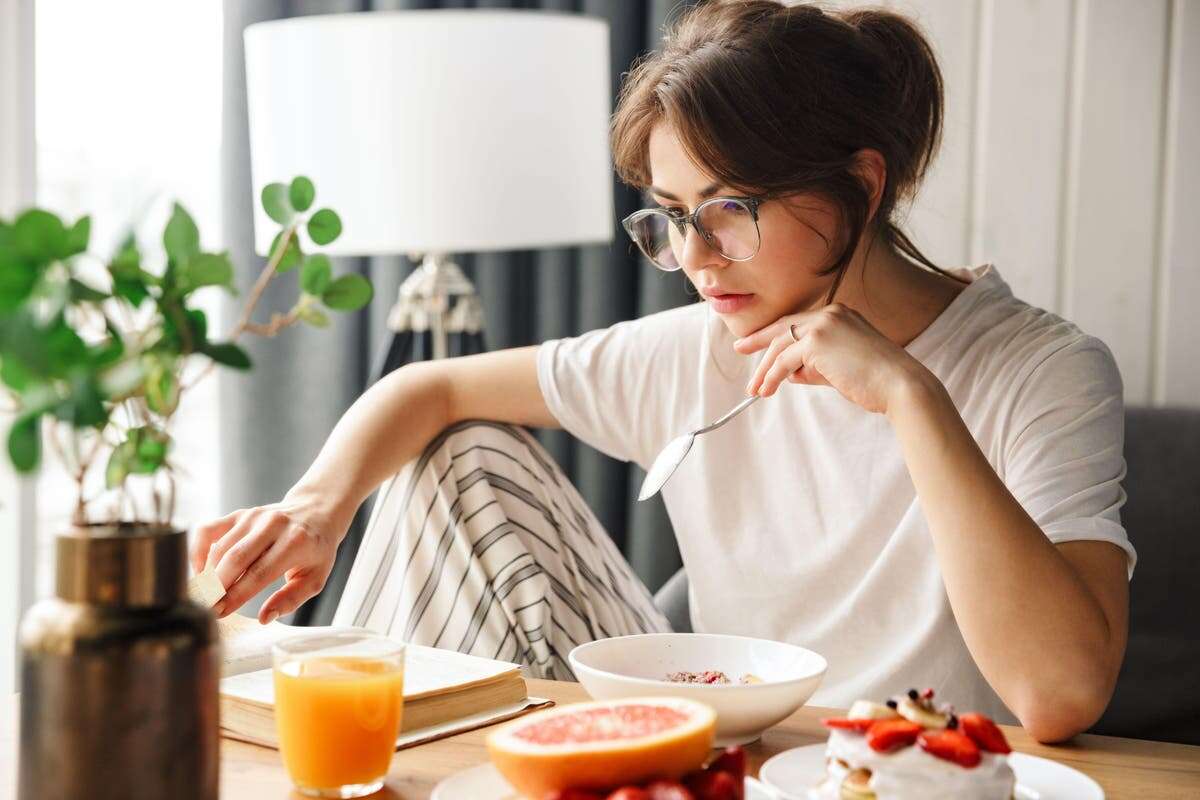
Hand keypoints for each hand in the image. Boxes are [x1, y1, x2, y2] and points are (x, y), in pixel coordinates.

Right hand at [190, 492, 346, 623]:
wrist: (316, 511)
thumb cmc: (316, 549)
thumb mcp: (315, 577)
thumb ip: (291, 599)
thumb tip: (265, 617)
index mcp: (296, 542)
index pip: (259, 573)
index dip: (236, 595)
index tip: (219, 613)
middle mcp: (273, 525)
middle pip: (235, 559)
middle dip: (217, 587)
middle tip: (206, 609)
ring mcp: (254, 516)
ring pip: (221, 548)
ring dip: (209, 574)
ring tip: (206, 596)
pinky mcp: (239, 514)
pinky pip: (208, 530)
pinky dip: (198, 550)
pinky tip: (202, 570)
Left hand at [733, 303, 928, 413]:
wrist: (900, 385)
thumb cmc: (875, 381)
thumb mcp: (840, 369)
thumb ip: (814, 367)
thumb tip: (789, 374)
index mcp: (838, 315)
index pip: (797, 322)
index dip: (773, 333)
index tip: (754, 342)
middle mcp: (830, 313)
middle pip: (784, 328)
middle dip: (759, 342)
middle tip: (739, 349)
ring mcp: (823, 325)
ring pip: (780, 346)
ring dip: (764, 369)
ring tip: (755, 389)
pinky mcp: (817, 341)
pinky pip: (784, 361)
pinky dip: (772, 376)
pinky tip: (767, 389)